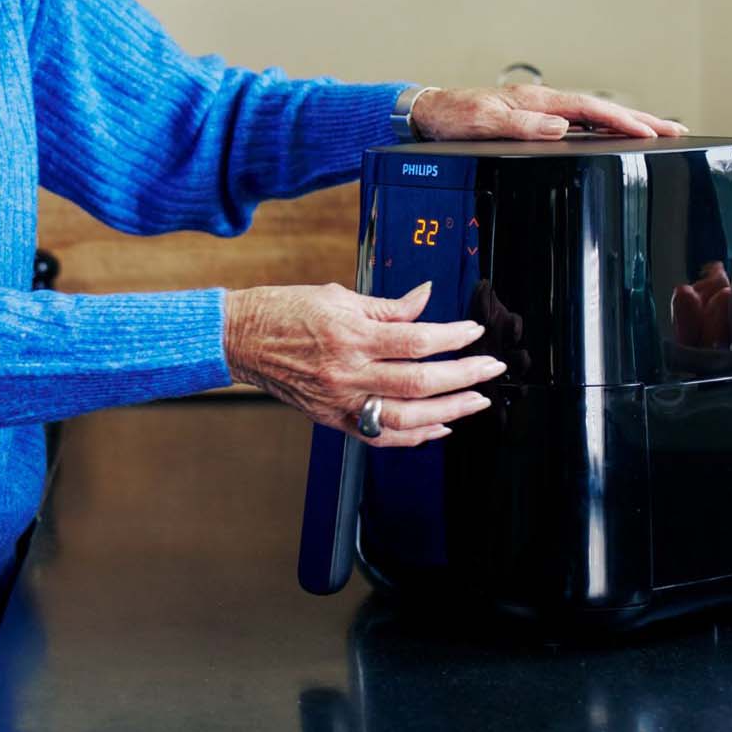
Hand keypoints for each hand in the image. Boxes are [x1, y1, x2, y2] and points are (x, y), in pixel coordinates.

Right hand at [224, 281, 502, 446]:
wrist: (239, 339)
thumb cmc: (284, 311)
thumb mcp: (338, 296)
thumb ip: (387, 306)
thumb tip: (425, 299)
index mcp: (350, 336)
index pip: (416, 340)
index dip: (452, 337)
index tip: (475, 332)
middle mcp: (347, 373)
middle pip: (419, 382)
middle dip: (463, 376)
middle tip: (491, 369)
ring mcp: (340, 401)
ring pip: (406, 416)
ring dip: (449, 411)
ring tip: (477, 401)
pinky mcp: (333, 419)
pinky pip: (381, 435)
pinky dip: (414, 435)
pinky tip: (439, 426)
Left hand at [411, 85, 687, 140]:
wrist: (430, 112)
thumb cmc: (453, 116)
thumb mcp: (484, 123)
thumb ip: (523, 126)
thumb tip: (563, 128)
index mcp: (535, 100)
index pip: (589, 110)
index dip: (621, 120)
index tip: (650, 131)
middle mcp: (542, 102)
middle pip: (600, 110)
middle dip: (640, 119)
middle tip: (676, 129)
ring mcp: (541, 110)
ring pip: (594, 116)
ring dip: (627, 122)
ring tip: (659, 131)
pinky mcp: (536, 119)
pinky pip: (580, 122)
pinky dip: (604, 126)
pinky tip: (616, 134)